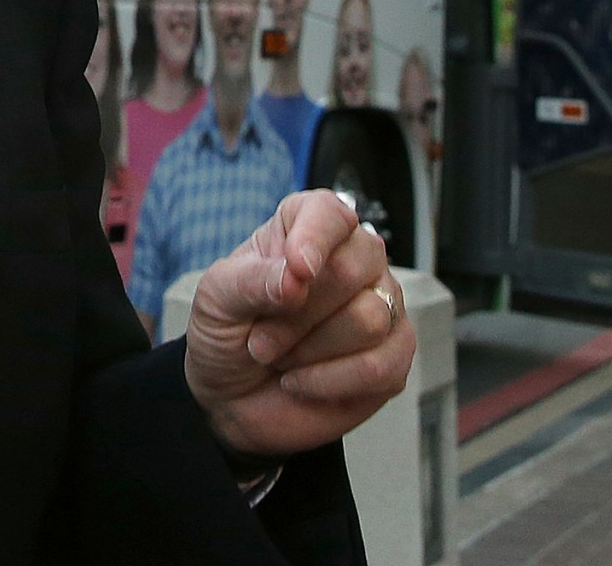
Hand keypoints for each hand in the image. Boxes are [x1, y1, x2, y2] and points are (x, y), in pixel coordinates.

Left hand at [184, 190, 415, 458]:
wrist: (232, 398)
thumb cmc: (227, 333)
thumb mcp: (218, 300)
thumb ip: (253, 280)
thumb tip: (297, 277)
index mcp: (307, 228)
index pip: (330, 213)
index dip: (315, 238)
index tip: (297, 269)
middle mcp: (355, 260)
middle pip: (352, 271)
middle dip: (296, 317)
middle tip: (260, 340)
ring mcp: (382, 307)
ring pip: (369, 319)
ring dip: (309, 350)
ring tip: (281, 358)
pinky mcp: (393, 358)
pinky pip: (380, 366)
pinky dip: (329, 381)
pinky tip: (301, 382)